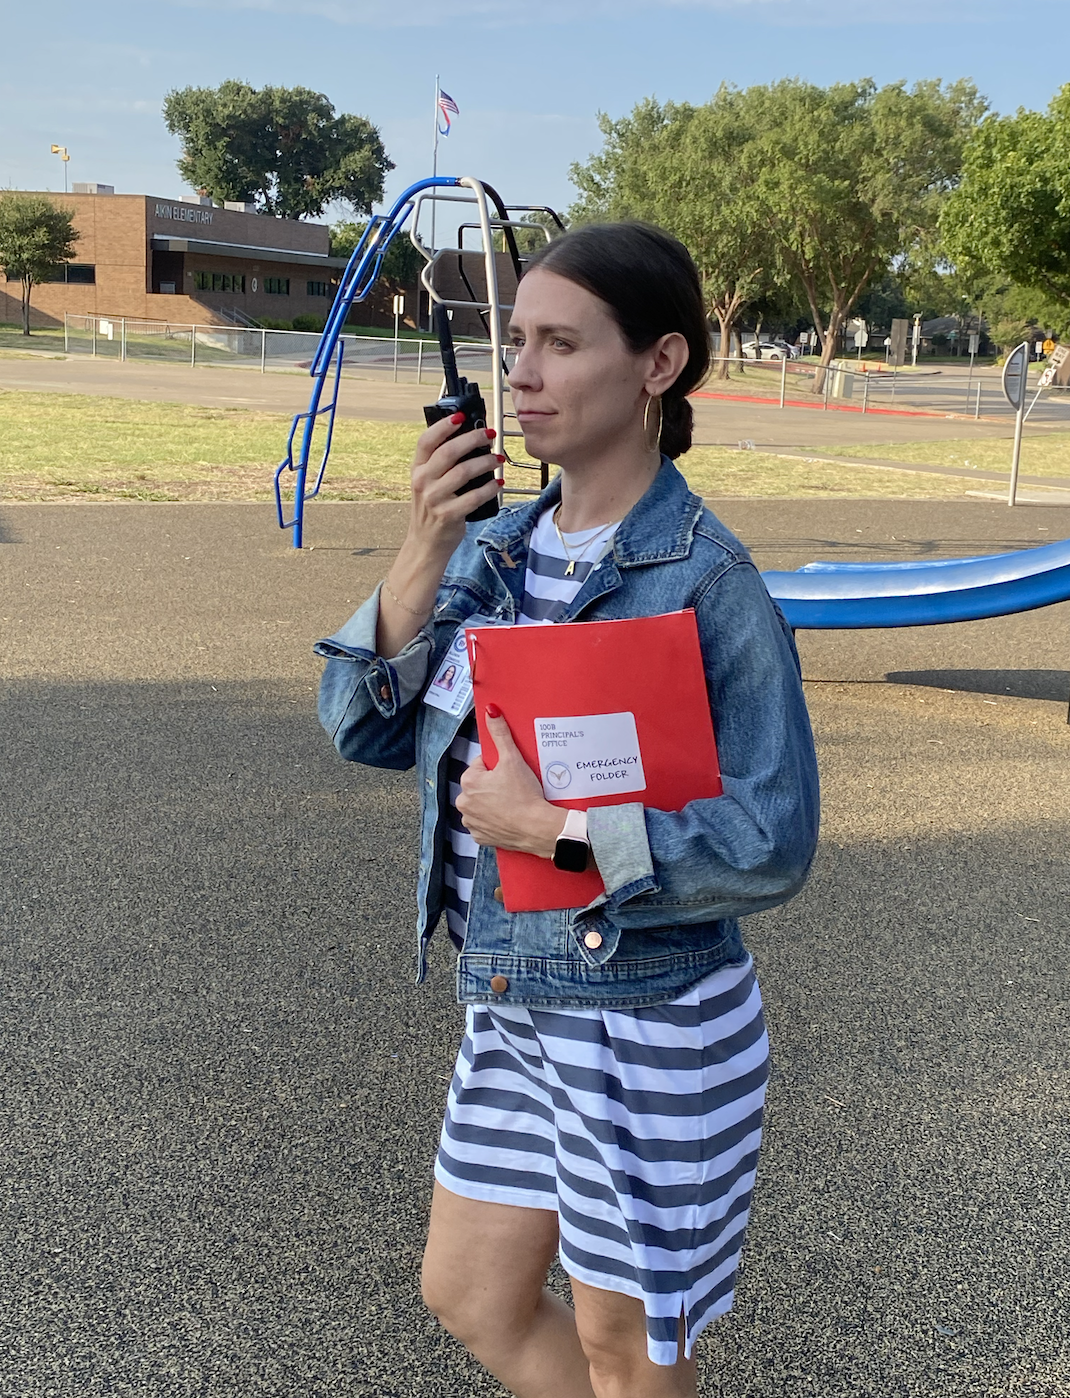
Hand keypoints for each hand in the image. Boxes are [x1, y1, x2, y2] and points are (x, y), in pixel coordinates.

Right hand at [407, 414, 501, 562]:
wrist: (425, 543)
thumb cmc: (432, 508)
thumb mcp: (427, 482)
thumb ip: (440, 463)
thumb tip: (468, 438)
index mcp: (417, 469)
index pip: (426, 441)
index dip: (444, 426)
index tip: (462, 416)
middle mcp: (422, 481)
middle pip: (449, 452)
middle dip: (473, 439)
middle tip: (489, 435)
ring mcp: (434, 499)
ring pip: (464, 472)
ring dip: (486, 462)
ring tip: (498, 459)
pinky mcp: (448, 515)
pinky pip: (474, 497)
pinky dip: (489, 488)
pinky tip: (498, 483)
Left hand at [457, 708, 565, 857]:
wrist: (537, 827)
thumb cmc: (524, 794)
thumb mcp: (512, 759)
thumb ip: (500, 734)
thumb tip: (491, 711)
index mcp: (468, 781)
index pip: (480, 766)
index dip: (497, 767)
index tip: (510, 774)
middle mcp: (463, 802)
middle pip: (479, 786)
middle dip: (492, 785)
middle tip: (513, 788)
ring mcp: (471, 822)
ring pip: (480, 805)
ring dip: (491, 803)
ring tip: (511, 803)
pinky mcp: (480, 837)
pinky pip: (484, 824)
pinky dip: (493, 821)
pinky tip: (507, 817)